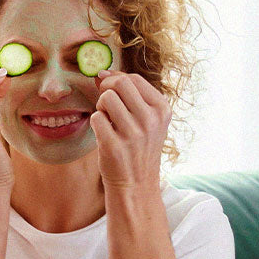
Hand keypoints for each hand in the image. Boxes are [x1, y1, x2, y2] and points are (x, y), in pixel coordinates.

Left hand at [91, 70, 170, 192]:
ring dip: (101, 107)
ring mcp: (134, 134)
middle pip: (119, 84)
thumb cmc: (138, 146)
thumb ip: (128, 94)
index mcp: (162, 109)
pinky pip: (96, 118)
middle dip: (106, 90)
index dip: (115, 79)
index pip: (133, 78)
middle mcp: (151, 120)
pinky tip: (104, 134)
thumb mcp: (147, 119)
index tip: (108, 88)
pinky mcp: (114, 146)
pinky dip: (95, 123)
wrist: (136, 184)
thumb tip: (101, 73)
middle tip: (106, 105)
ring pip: (106, 99)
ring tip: (108, 121)